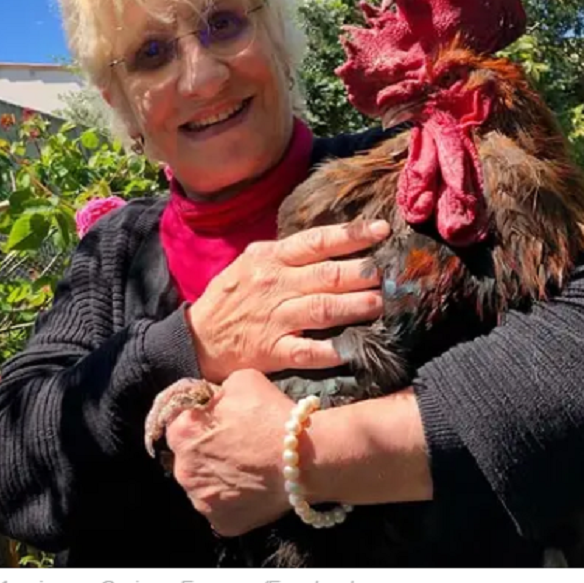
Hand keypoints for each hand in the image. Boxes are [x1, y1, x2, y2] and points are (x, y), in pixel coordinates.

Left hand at [164, 369, 299, 536]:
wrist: (305, 458)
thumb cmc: (272, 415)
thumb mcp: (240, 380)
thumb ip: (217, 391)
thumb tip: (213, 400)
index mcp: (181, 432)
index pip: (179, 423)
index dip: (200, 420)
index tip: (220, 422)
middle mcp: (182, 469)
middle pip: (189, 457)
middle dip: (207, 451)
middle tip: (238, 446)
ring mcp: (201, 501)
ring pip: (203, 486)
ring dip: (219, 477)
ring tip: (248, 469)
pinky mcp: (221, 523)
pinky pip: (222, 509)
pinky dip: (234, 501)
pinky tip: (252, 488)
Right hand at [186, 219, 388, 382]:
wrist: (197, 338)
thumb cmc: (230, 298)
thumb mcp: (251, 263)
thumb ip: (286, 254)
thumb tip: (329, 242)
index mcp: (271, 259)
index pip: (317, 241)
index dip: (352, 235)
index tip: (381, 230)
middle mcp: (275, 285)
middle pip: (327, 275)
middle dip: (362, 272)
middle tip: (386, 274)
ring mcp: (274, 319)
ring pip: (323, 309)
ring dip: (355, 306)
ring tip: (378, 304)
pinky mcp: (272, 351)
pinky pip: (307, 352)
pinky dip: (331, 352)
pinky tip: (352, 350)